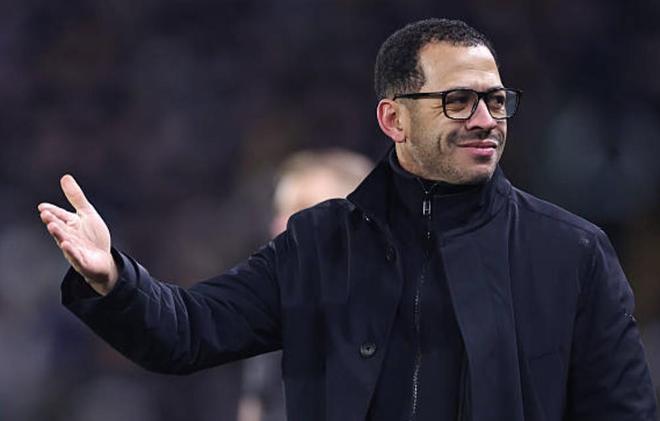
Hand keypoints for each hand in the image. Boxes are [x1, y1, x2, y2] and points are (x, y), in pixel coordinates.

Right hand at [38, 175, 117, 294]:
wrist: (103, 260)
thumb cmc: (94, 236)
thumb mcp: (87, 214)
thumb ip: (76, 197)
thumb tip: (65, 177)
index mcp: (70, 224)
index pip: (59, 215)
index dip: (52, 211)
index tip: (42, 207)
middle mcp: (69, 236)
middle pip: (60, 227)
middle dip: (53, 221)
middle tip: (45, 214)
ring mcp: (74, 249)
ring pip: (65, 241)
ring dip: (58, 234)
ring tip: (52, 226)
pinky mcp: (82, 261)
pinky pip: (75, 256)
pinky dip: (70, 250)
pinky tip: (66, 244)